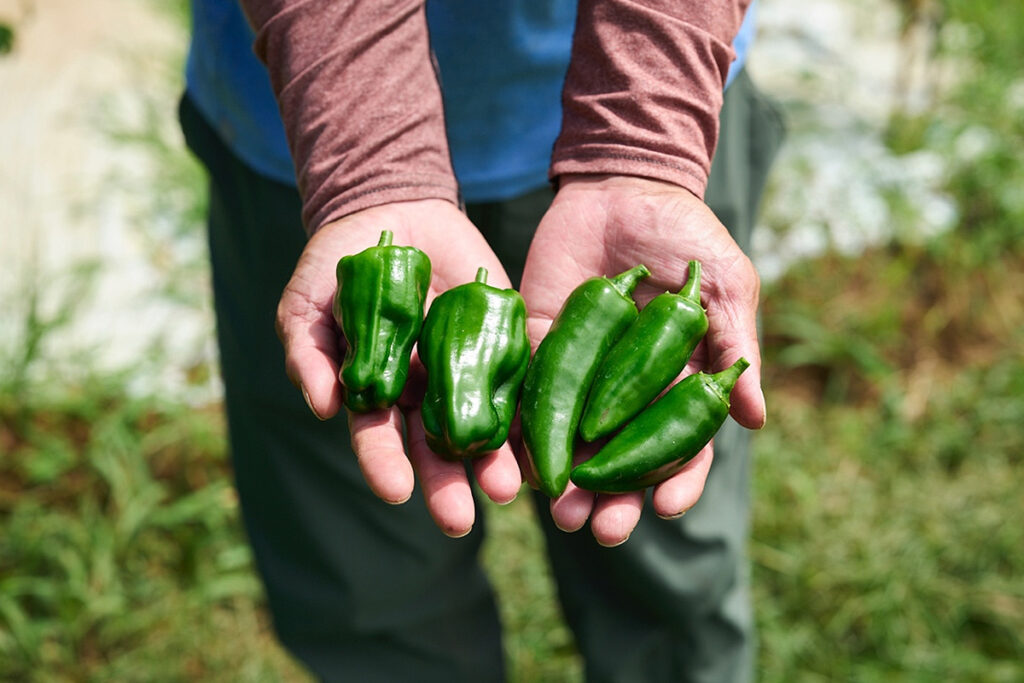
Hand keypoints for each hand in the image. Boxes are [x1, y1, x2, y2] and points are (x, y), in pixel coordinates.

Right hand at [276, 199, 522, 536]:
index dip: (385, 465)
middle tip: (461, 518)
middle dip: (448, 483)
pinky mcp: (502, 338)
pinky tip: (542, 436)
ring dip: (495, 459)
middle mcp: (424, 390)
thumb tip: (324, 408)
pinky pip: (519, 375)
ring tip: (508, 489)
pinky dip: (530, 406)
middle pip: (437, 446)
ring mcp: (466, 366)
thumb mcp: (308, 305)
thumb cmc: (337, 266)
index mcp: (378, 391)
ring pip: (482, 422)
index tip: (396, 492)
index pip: (380, 438)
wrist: (391, 210)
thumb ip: (309, 354)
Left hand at [519, 175, 764, 545]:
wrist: (622, 186)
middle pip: (620, 456)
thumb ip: (732, 344)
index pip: (680, 444)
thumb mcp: (723, 285)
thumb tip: (755, 420)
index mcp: (676, 381)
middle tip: (599, 528)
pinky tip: (513, 463)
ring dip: (564, 478)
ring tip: (556, 512)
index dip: (677, 479)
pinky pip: (526, 392)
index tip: (668, 509)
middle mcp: (626, 389)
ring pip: (571, 437)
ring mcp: (581, 370)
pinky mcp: (539, 344)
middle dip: (612, 495)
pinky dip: (519, 428)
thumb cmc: (685, 235)